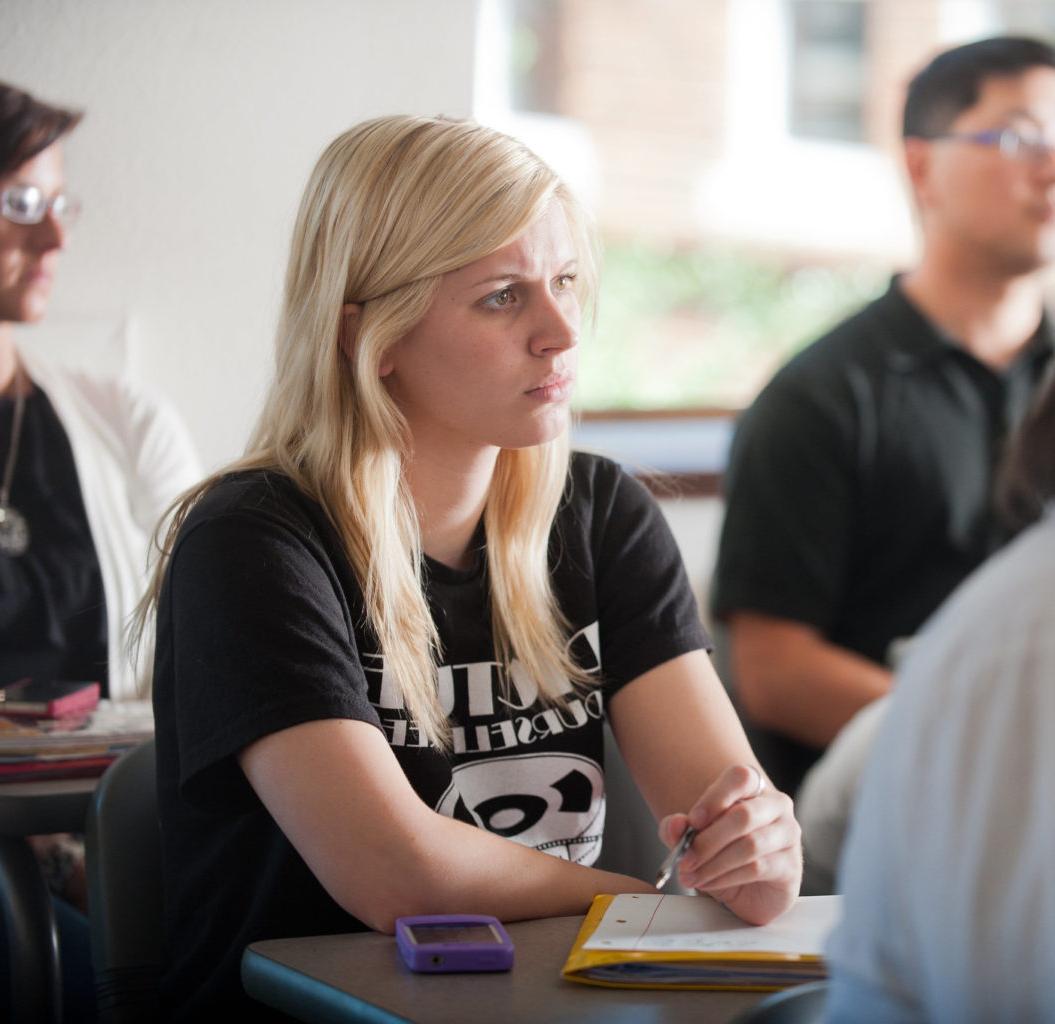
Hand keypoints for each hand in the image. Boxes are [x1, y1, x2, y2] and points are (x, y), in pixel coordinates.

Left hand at [658, 765, 800, 925]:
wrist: (750, 891)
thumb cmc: (722, 853)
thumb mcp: (693, 838)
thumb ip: (678, 828)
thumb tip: (675, 825)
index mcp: (754, 788)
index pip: (740, 778)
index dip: (715, 797)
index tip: (692, 821)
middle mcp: (776, 806)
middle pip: (743, 815)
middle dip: (708, 840)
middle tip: (684, 859)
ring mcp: (788, 835)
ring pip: (749, 845)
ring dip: (713, 863)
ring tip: (690, 875)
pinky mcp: (791, 866)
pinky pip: (756, 869)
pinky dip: (725, 878)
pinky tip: (707, 883)